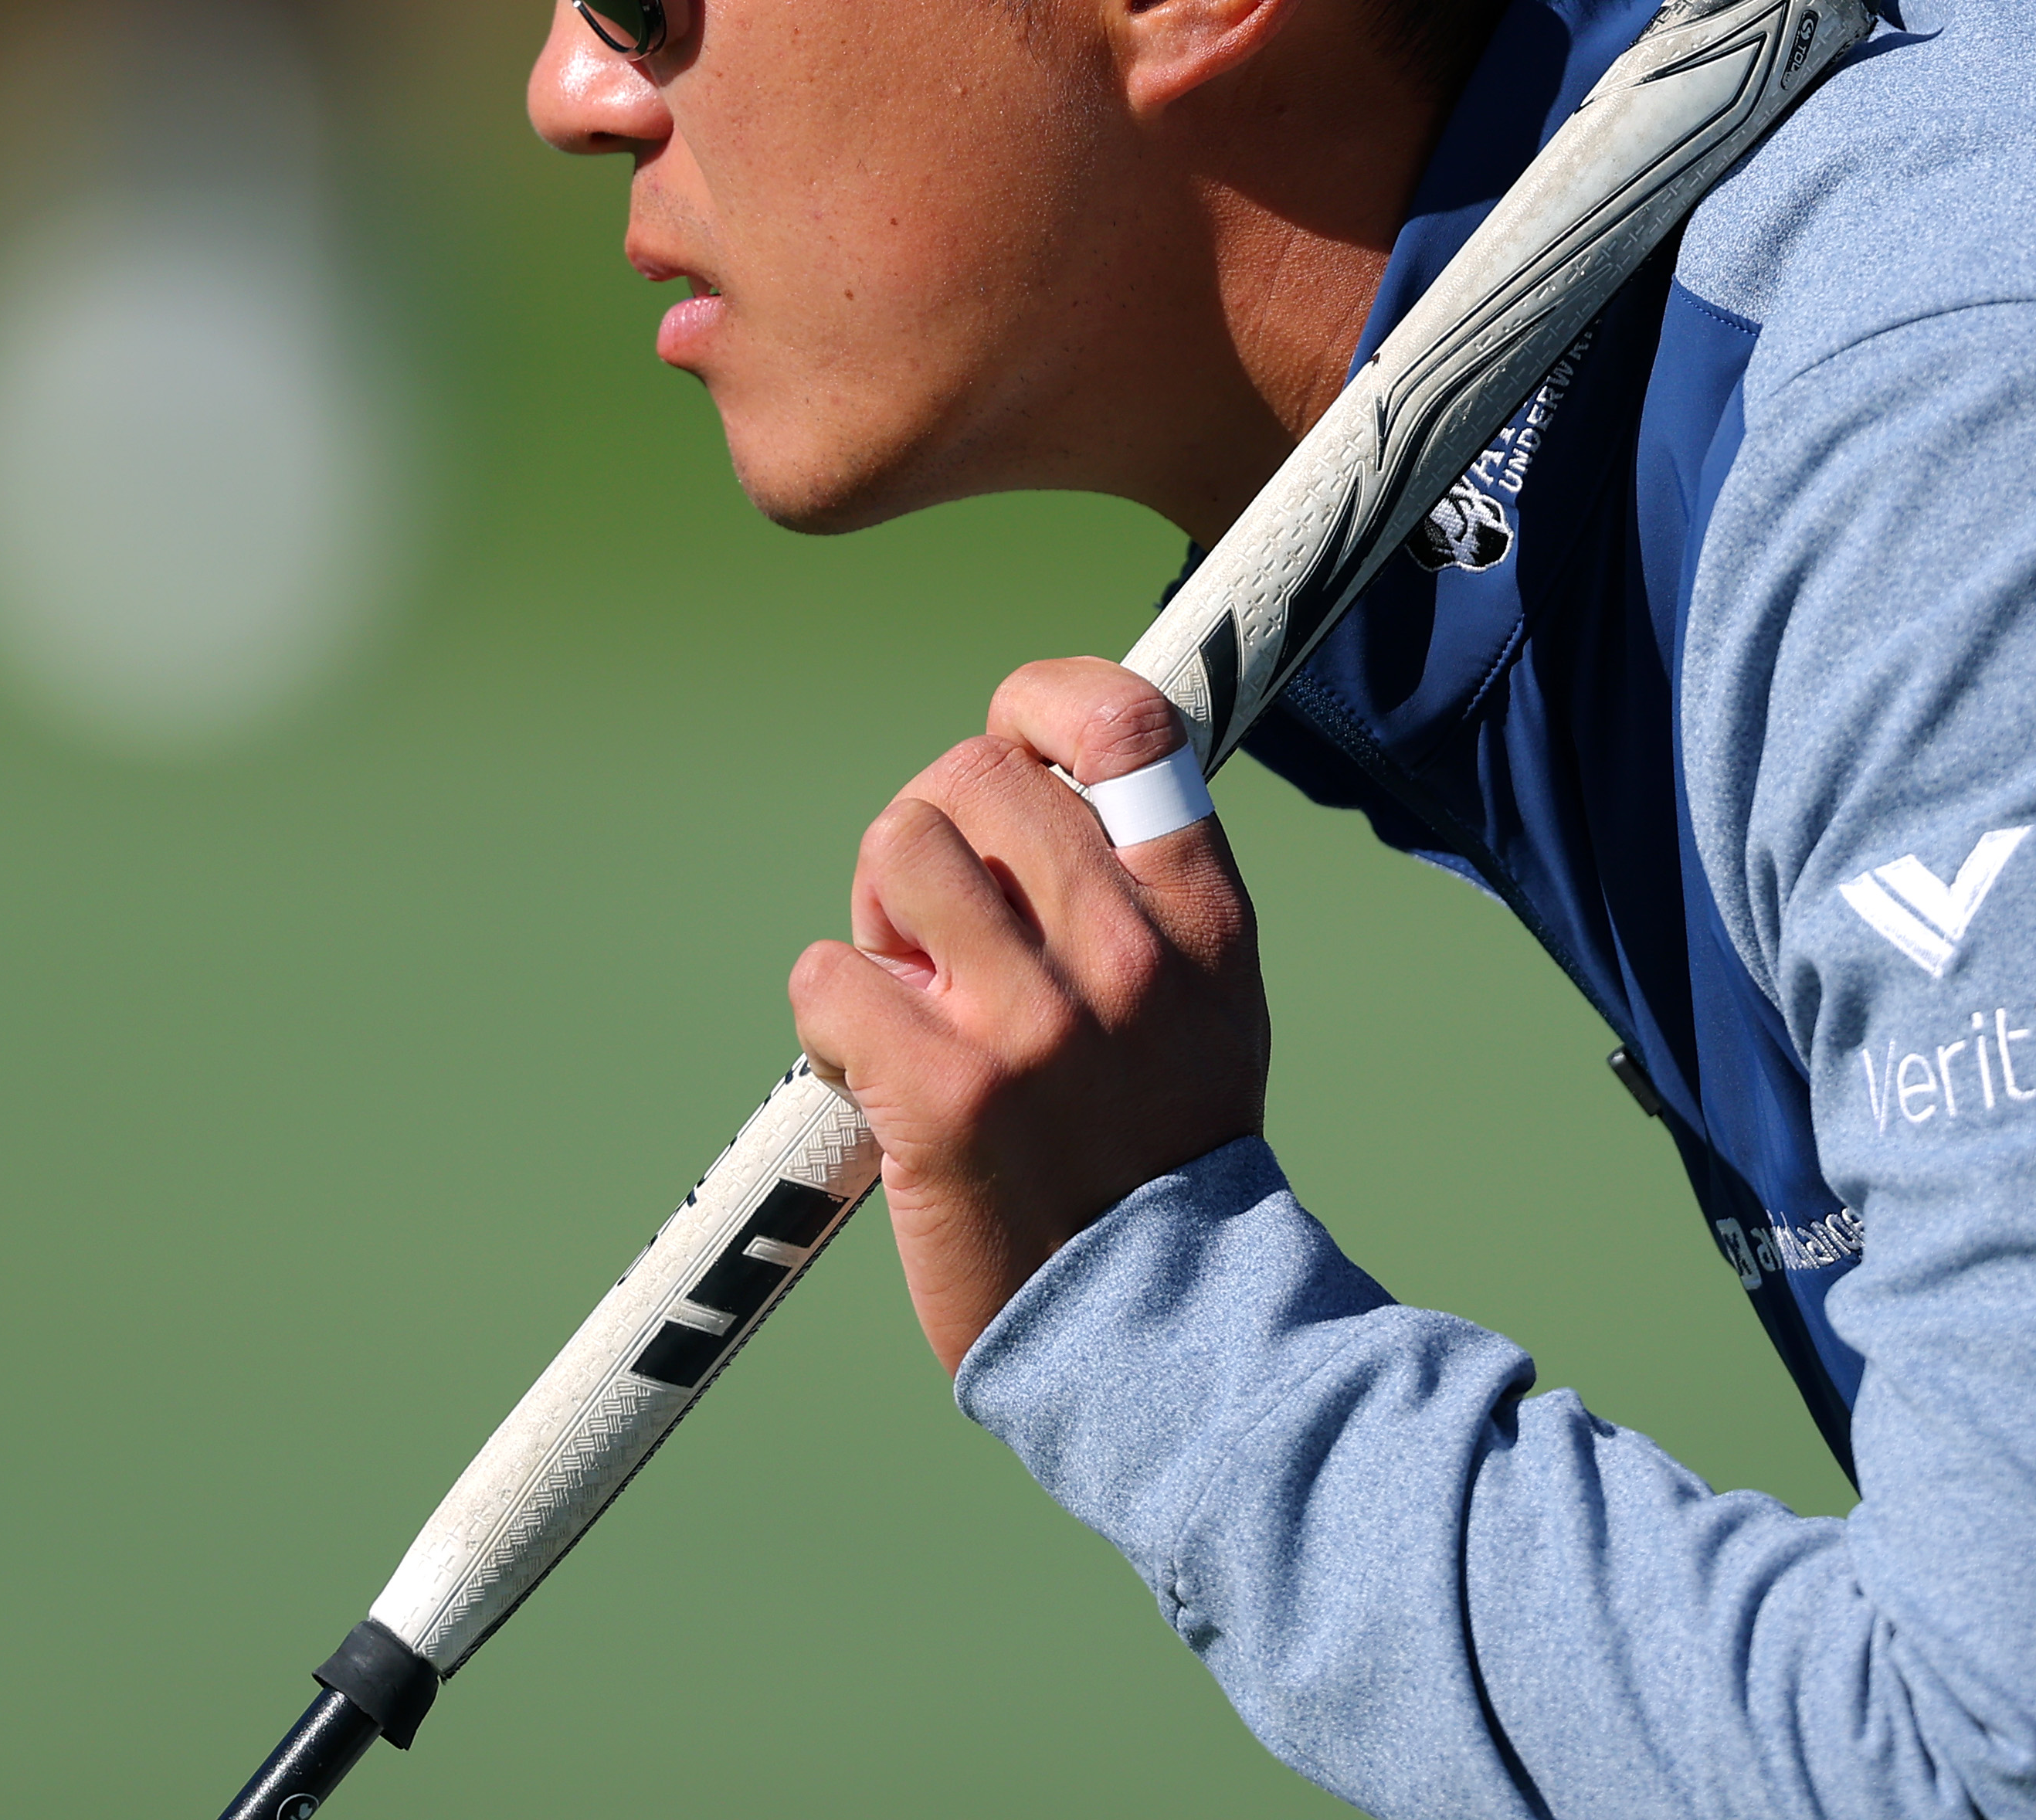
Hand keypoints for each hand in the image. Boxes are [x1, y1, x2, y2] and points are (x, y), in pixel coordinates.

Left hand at [788, 659, 1269, 1374]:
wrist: (1159, 1333)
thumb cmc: (1159, 1159)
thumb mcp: (1208, 1005)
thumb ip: (1146, 894)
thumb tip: (1040, 780)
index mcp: (1199, 920)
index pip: (1130, 726)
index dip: (1042, 702)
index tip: (1008, 739)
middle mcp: (1125, 954)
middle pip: (977, 775)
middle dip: (929, 831)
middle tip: (934, 930)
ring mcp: (1036, 1022)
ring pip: (896, 847)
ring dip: (875, 915)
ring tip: (907, 996)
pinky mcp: (947, 1094)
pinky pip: (827, 974)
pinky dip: (826, 1019)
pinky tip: (871, 1073)